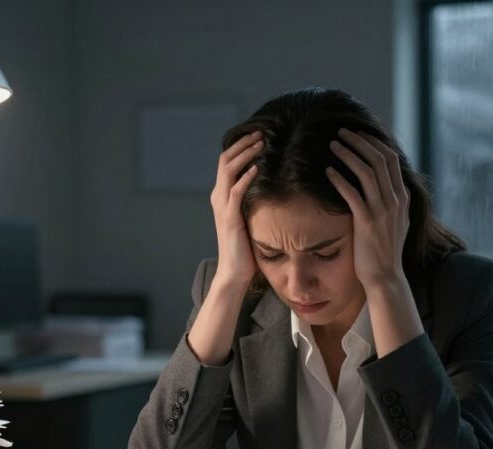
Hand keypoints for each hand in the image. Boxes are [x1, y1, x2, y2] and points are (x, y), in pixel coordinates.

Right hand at [210, 131, 262, 288]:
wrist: (234, 272)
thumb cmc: (246, 247)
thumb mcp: (249, 217)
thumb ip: (254, 200)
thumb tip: (273, 184)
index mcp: (222, 195)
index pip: (227, 161)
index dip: (241, 145)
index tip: (259, 134)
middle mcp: (218, 197)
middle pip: (225, 159)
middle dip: (244, 143)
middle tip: (262, 132)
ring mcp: (222, 207)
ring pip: (228, 170)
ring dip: (245, 154)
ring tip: (261, 143)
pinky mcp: (229, 218)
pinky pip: (235, 192)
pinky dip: (245, 177)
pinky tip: (258, 168)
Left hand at [325, 128, 410, 287]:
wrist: (385, 276)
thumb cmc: (384, 250)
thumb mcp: (396, 221)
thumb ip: (392, 200)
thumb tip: (382, 183)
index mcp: (403, 197)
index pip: (391, 159)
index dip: (373, 142)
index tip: (358, 134)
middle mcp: (396, 200)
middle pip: (379, 159)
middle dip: (360, 141)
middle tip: (341, 132)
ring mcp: (383, 211)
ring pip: (367, 172)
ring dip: (348, 155)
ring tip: (332, 145)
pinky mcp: (367, 222)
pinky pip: (353, 194)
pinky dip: (340, 179)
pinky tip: (328, 171)